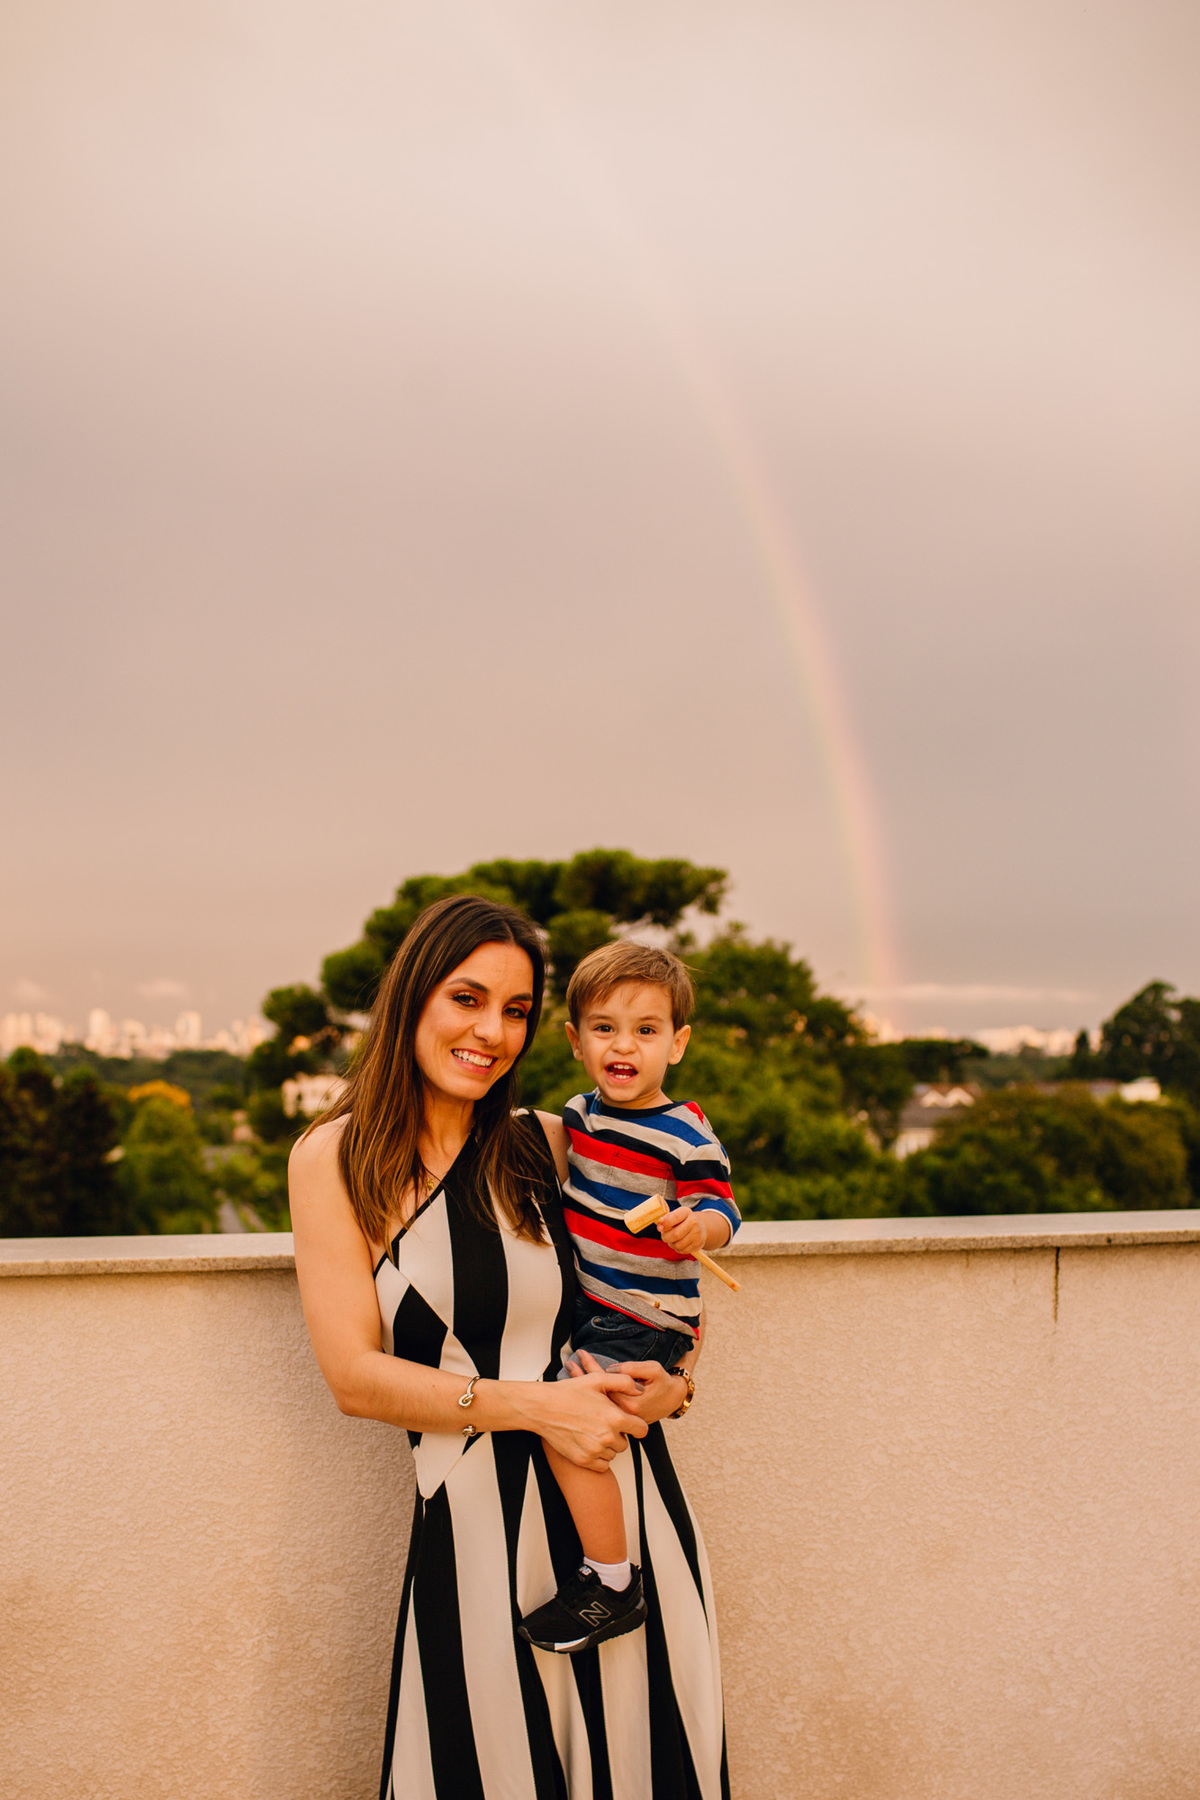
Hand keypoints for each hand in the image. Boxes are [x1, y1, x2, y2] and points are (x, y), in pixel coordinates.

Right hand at [517, 1368, 647, 1471]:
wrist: (543, 1407)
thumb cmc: (567, 1393)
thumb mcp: (597, 1380)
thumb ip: (623, 1382)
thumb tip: (640, 1389)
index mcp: (614, 1418)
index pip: (641, 1430)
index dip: (636, 1425)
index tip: (628, 1422)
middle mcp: (607, 1437)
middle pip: (626, 1443)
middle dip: (619, 1434)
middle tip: (603, 1423)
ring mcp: (595, 1450)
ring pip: (613, 1454)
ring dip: (608, 1446)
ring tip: (593, 1431)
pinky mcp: (583, 1460)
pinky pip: (602, 1465)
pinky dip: (599, 1458)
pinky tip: (589, 1443)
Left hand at [568, 1350, 686, 1425]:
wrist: (672, 1400)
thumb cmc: (663, 1383)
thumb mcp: (652, 1369)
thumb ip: (632, 1369)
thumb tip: (610, 1369)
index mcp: (631, 1402)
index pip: (605, 1382)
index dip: (592, 1366)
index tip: (581, 1354)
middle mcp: (623, 1412)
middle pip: (597, 1394)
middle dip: (581, 1377)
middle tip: (569, 1363)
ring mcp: (620, 1417)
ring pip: (597, 1401)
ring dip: (582, 1386)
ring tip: (569, 1371)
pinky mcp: (620, 1418)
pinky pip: (601, 1405)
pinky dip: (590, 1395)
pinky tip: (578, 1386)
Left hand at [657, 1205, 706, 1256]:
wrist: (701, 1227)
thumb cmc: (683, 1221)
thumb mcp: (676, 1215)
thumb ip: (667, 1219)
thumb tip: (659, 1226)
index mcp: (686, 1212)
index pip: (675, 1217)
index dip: (665, 1223)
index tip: (659, 1228)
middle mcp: (694, 1222)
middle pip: (675, 1234)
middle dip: (666, 1237)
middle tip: (664, 1236)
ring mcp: (697, 1234)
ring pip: (678, 1244)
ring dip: (671, 1244)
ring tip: (672, 1240)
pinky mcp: (698, 1244)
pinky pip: (683, 1250)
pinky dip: (677, 1249)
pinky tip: (678, 1243)